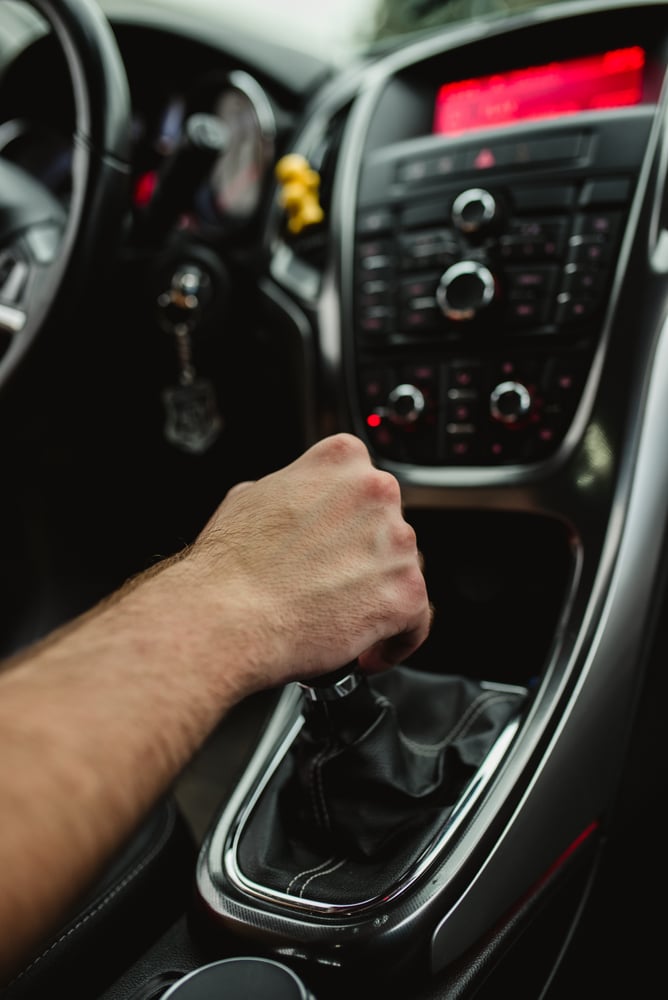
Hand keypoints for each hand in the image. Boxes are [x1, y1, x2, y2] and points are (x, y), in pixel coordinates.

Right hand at [187, 433, 431, 691]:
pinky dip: (397, 639)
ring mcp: (397, 543)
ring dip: (379, 594)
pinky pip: (417, 619)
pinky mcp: (406, 593)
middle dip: (365, 558)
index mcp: (341, 460)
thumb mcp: (248, 497)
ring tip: (342, 618)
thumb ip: (289, 492)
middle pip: (388, 528)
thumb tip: (293, 505)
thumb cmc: (230, 564)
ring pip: (405, 571)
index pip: (364, 485)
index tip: (339, 542)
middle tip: (333, 584)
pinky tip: (367, 649)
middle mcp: (376, 492)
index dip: (350, 521)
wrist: (228, 616)